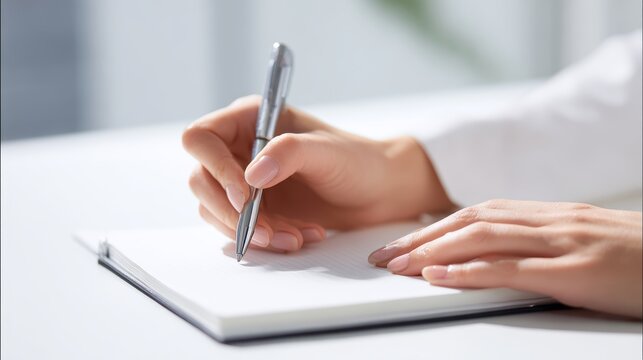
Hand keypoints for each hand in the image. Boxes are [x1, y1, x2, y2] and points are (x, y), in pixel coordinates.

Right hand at [182, 95, 451, 251]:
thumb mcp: (327, 152)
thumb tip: (252, 174)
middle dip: (231, 211)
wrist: (379, 192)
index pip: (202, 138)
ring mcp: (245, 179)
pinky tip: (298, 237)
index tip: (244, 195)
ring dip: (250, 230)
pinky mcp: (255, 207)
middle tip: (265, 230)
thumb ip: (289, 153)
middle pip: (202, 180)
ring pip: (217, 209)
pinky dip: (263, 238)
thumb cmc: (358, 162)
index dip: (214, 167)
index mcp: (251, 119)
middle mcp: (241, 148)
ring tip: (294, 237)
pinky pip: (238, 227)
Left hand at [368, 199, 642, 317]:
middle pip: (471, 221)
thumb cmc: (640, 257)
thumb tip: (496, 257)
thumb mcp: (584, 245)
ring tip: (398, 265)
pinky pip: (515, 268)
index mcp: (551, 216)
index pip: (479, 213)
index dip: (436, 227)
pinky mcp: (580, 272)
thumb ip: (542, 245)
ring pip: (485, 237)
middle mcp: (552, 221)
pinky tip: (441, 276)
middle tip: (383, 256)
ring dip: (434, 251)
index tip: (403, 242)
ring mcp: (565, 243)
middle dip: (422, 238)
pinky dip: (472, 270)